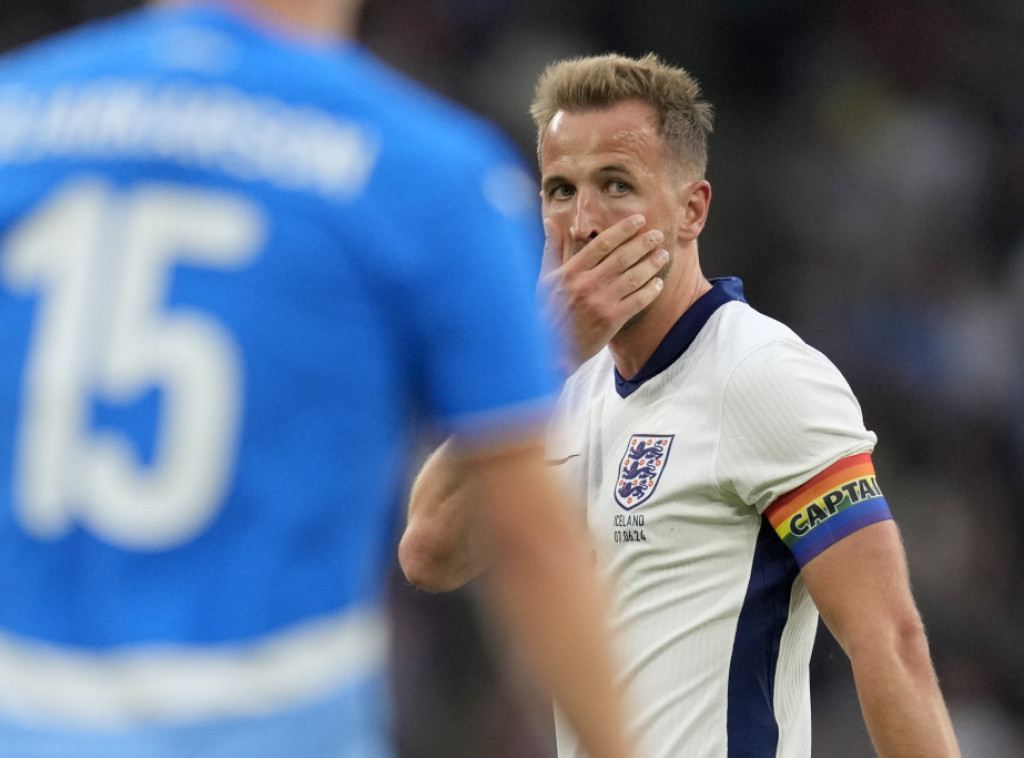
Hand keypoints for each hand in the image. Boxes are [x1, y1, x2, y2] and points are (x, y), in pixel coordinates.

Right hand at [539, 214, 667, 370]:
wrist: (550, 350)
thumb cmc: (545, 311)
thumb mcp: (544, 278)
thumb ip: (552, 248)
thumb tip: (549, 221)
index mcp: (571, 271)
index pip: (602, 243)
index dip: (623, 229)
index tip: (639, 220)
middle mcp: (587, 284)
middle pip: (622, 257)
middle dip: (643, 243)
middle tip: (659, 235)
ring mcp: (600, 302)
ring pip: (633, 277)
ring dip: (651, 264)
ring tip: (663, 255)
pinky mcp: (611, 321)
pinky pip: (637, 302)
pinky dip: (650, 291)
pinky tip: (658, 284)